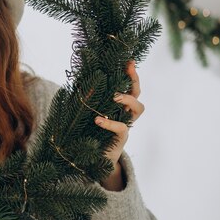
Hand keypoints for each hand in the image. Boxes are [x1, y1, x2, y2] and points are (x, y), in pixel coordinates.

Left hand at [94, 60, 144, 188]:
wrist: (92, 158)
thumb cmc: (89, 131)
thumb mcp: (86, 111)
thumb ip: (86, 97)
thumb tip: (81, 78)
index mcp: (118, 104)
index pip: (129, 85)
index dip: (131, 73)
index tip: (128, 60)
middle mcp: (125, 113)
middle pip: (138, 94)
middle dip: (134, 81)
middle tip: (127, 70)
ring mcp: (125, 125)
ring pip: (138, 109)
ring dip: (128, 100)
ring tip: (115, 97)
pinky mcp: (121, 139)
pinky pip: (122, 128)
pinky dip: (110, 123)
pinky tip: (98, 119)